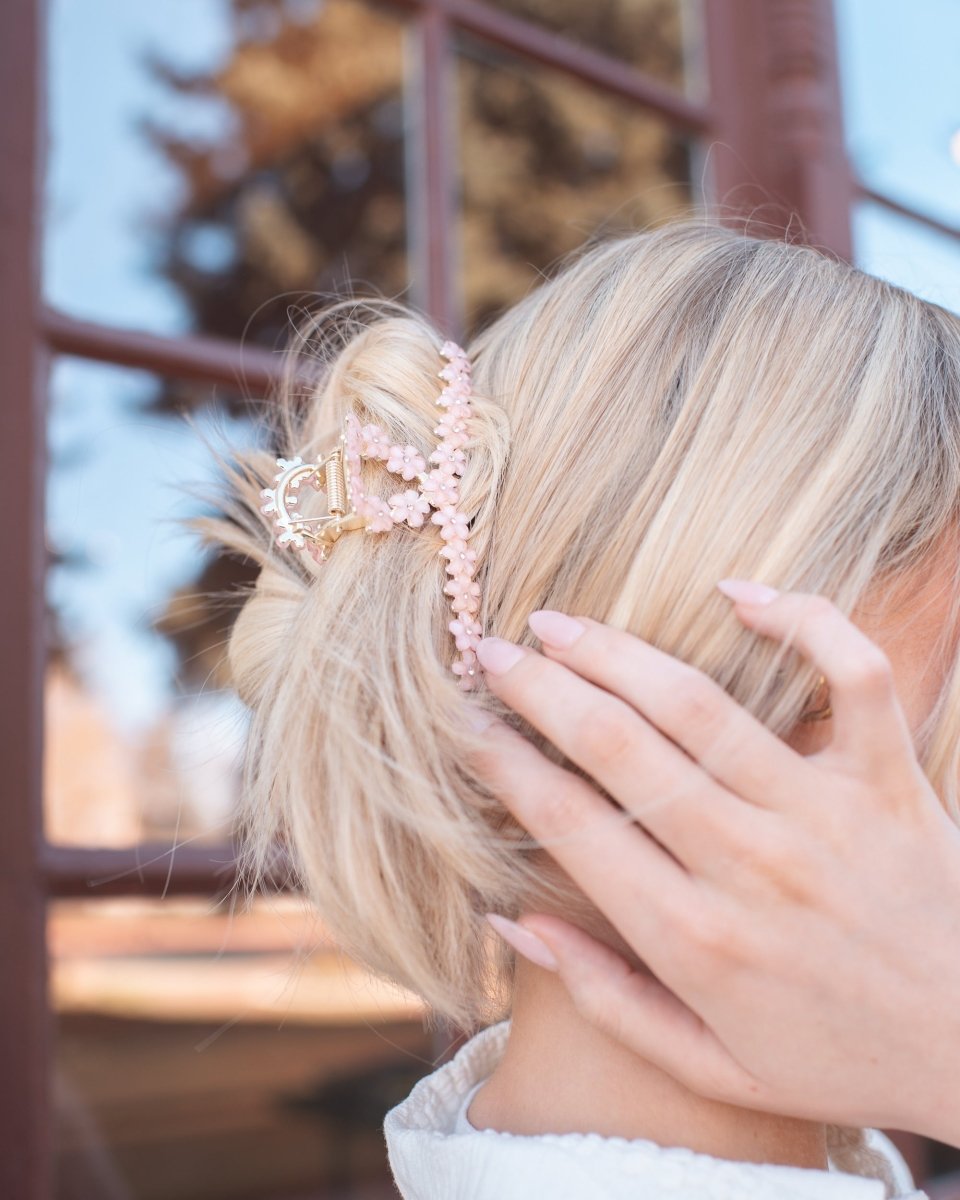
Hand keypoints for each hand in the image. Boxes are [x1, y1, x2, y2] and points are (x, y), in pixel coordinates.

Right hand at [471, 584, 959, 1145]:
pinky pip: (850, 673)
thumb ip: (604, 997)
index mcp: (693, 939)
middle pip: (617, 746)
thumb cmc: (842, 1058)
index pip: (568, 823)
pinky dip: (798, 619)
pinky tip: (734, 592)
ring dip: (615, 651)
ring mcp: (824, 812)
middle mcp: (748, 864)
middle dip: (538, 689)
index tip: (467, 728)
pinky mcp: (890, 777)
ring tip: (559, 622)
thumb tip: (509, 920)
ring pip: (699, 704)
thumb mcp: (713, 1067)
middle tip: (491, 651)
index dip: (503, 765)